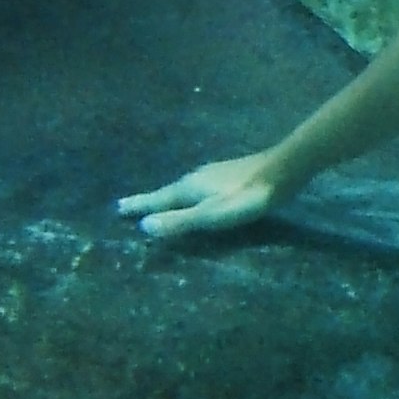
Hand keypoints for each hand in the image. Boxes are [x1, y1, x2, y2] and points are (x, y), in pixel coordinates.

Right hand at [115, 152, 288, 238]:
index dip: (138, 206)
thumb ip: (180, 221)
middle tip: (131, 207)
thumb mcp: (211, 215)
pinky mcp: (228, 174)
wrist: (280, 172)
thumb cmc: (245, 198)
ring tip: (159, 203)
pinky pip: (199, 186)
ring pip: (183, 188)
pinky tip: (197, 195)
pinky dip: (189, 194)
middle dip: (150, 201)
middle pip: (167, 192)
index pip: (156, 200)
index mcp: (188, 188)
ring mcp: (212, 173)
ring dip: (169, 197)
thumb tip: (144, 226)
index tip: (118, 208)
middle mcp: (196, 177)